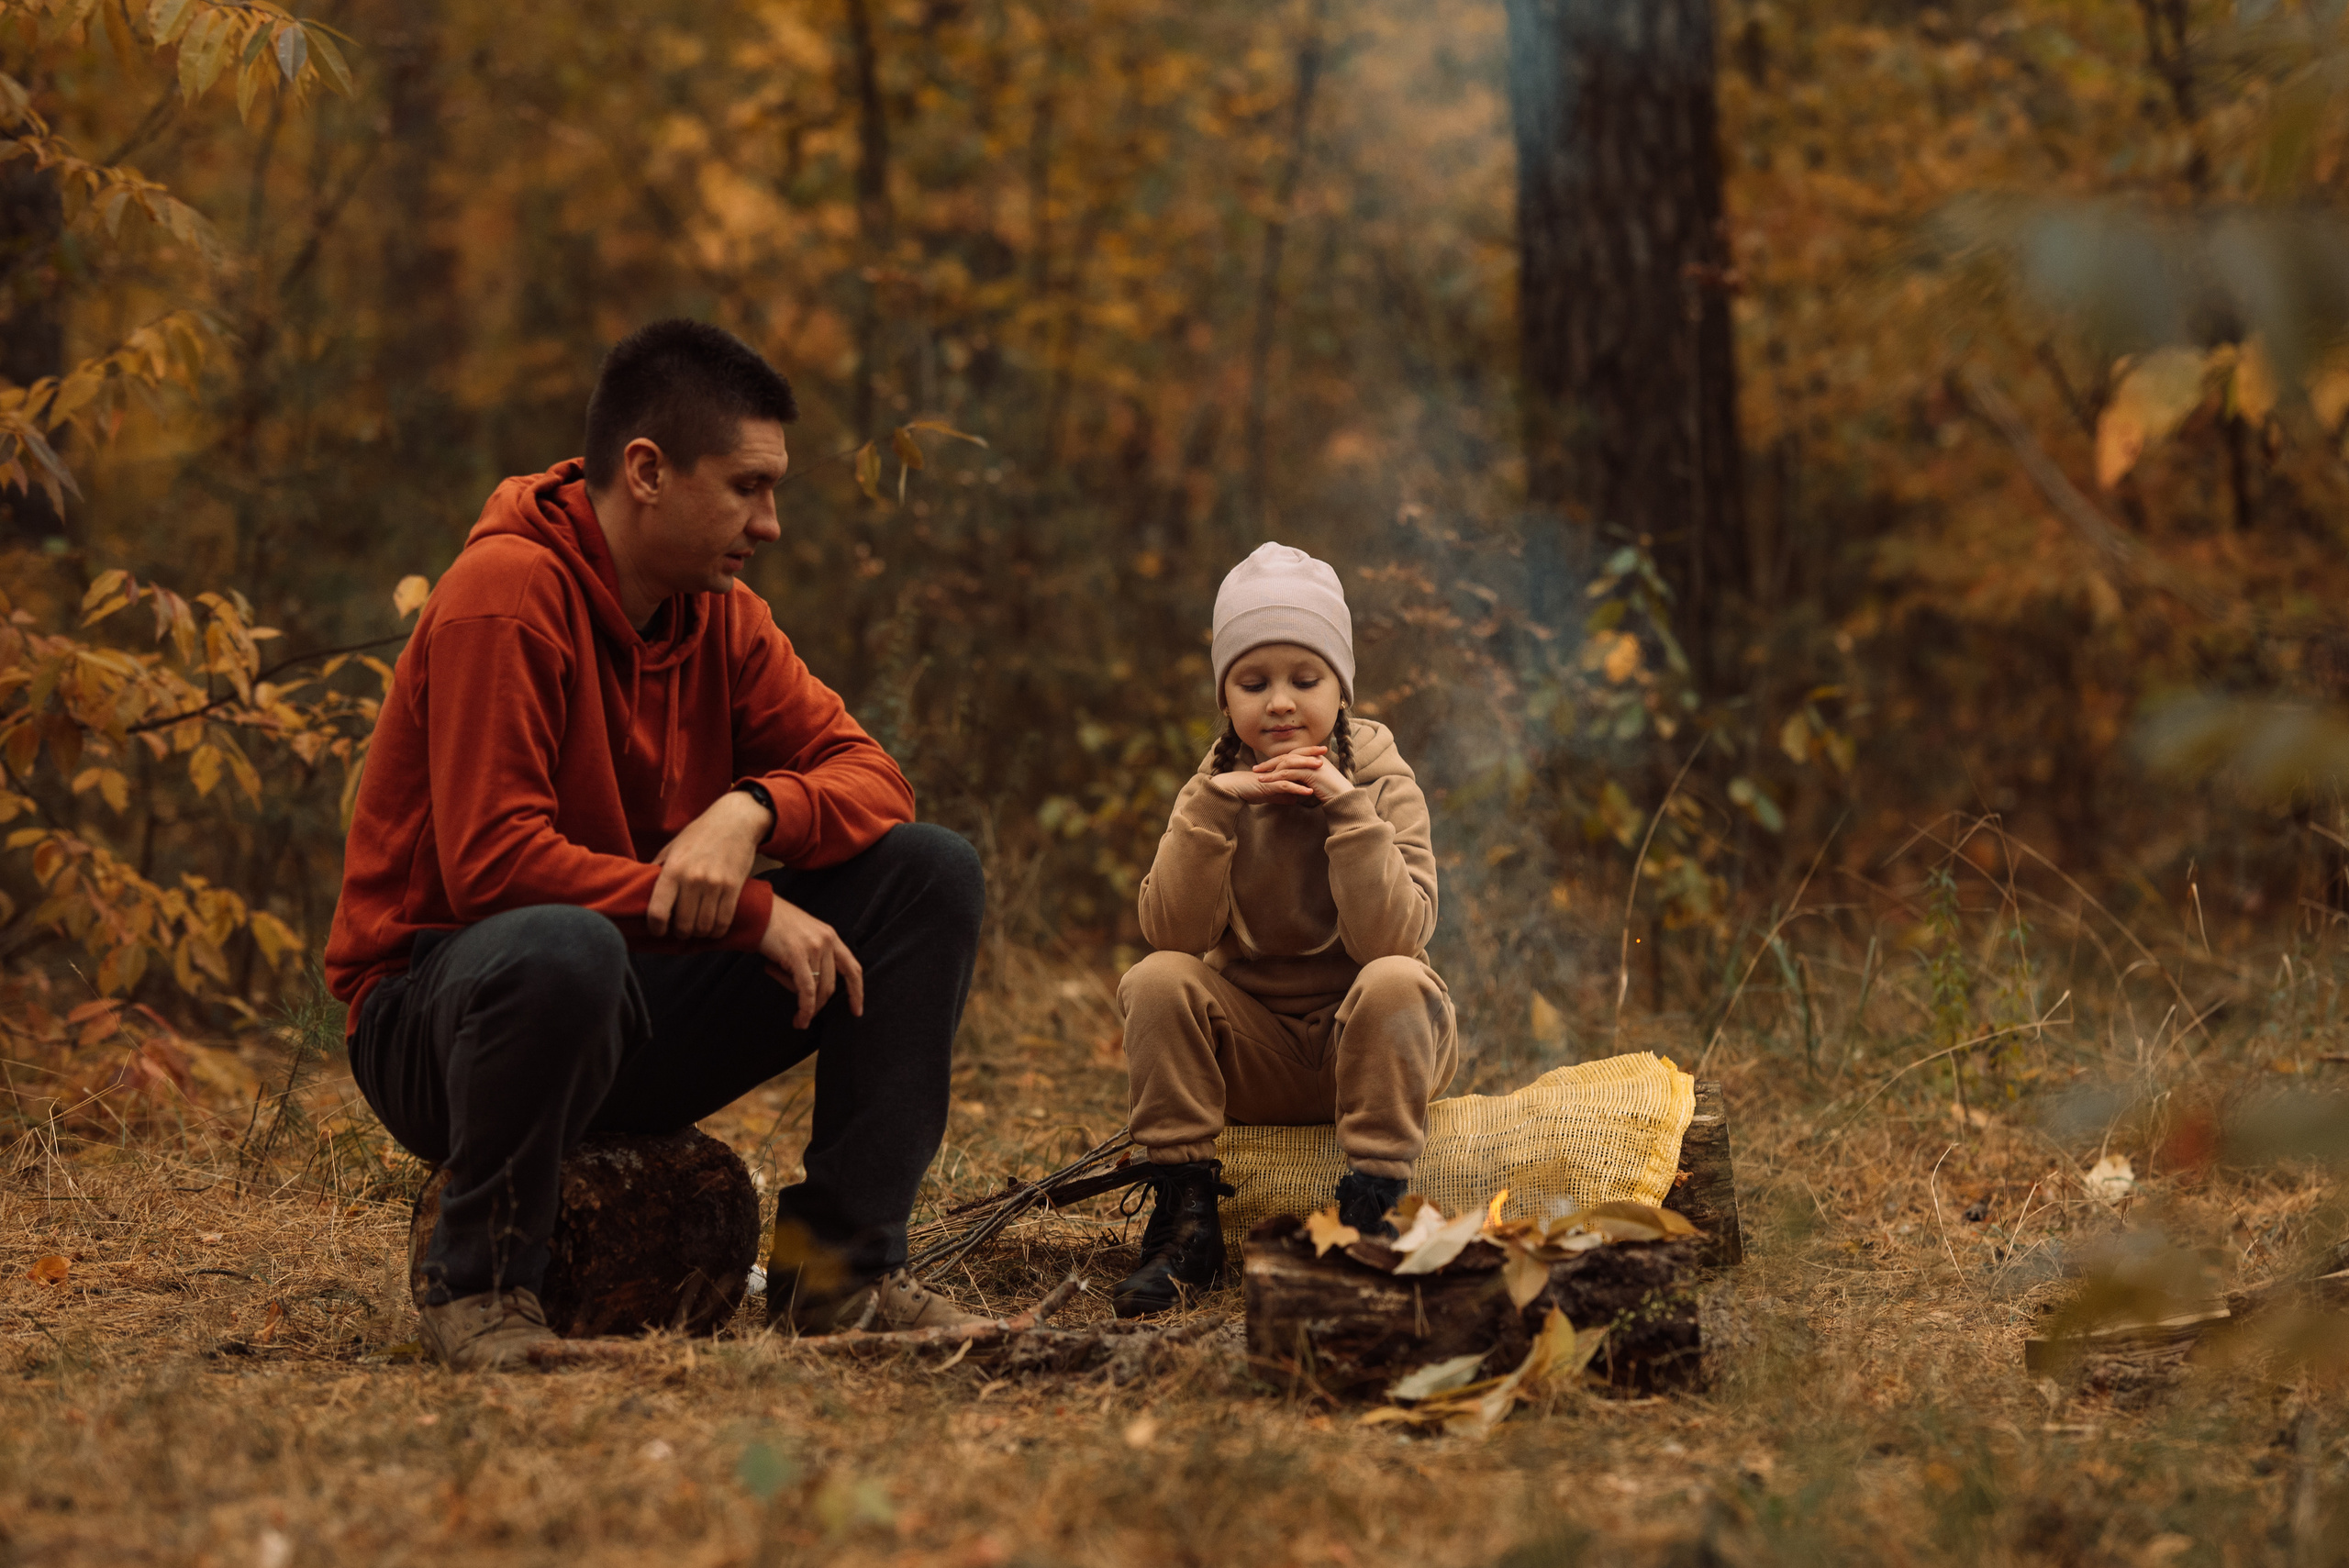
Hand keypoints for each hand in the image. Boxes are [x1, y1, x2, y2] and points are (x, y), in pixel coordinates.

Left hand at [647, 790, 770, 938]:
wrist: (735, 821)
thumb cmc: (700, 833)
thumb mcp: (673, 847)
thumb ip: (658, 869)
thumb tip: (641, 889)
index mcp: (673, 869)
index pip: (658, 911)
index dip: (656, 928)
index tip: (658, 930)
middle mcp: (692, 879)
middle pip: (683, 925)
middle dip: (680, 932)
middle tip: (680, 930)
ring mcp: (715, 884)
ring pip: (704, 926)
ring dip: (699, 933)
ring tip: (697, 929)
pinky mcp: (733, 887)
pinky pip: (724, 921)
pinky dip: (717, 930)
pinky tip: (713, 928)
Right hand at [759, 895, 864, 1029]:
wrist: (757, 910)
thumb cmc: (774, 925)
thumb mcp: (803, 938)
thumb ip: (812, 958)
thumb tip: (810, 991)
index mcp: (830, 936)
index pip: (852, 968)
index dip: (857, 991)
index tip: (857, 1010)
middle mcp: (826, 941)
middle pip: (832, 984)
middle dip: (821, 1005)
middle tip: (808, 1018)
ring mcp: (813, 947)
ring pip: (818, 989)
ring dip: (809, 1008)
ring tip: (799, 1020)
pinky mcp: (797, 955)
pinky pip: (806, 989)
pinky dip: (805, 1007)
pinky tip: (801, 1018)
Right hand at [1206, 764, 1317, 804]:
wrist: (1234, 791)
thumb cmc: (1250, 790)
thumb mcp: (1271, 794)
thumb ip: (1283, 795)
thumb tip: (1295, 799)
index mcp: (1277, 768)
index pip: (1294, 757)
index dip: (1308, 754)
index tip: (1322, 753)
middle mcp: (1275, 768)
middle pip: (1295, 757)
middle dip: (1310, 753)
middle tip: (1325, 750)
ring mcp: (1272, 776)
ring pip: (1291, 768)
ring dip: (1306, 767)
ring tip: (1321, 767)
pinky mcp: (1268, 785)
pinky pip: (1285, 786)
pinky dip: (1298, 788)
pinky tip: (1308, 791)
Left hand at [1248, 745, 1354, 804]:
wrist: (1344, 798)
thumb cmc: (1332, 793)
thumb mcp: (1317, 782)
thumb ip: (1306, 779)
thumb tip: (1294, 782)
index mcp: (1314, 757)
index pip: (1292, 756)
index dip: (1278, 760)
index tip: (1266, 767)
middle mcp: (1312, 757)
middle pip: (1286, 756)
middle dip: (1270, 763)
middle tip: (1256, 769)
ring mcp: (1311, 763)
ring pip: (1285, 764)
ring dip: (1270, 770)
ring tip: (1258, 777)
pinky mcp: (1309, 772)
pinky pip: (1288, 773)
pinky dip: (1276, 778)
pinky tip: (1267, 783)